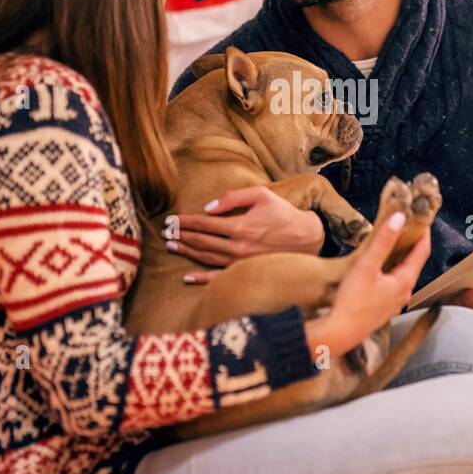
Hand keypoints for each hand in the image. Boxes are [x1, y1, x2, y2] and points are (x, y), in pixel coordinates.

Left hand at [170, 186, 324, 276]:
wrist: (307, 238)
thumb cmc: (283, 213)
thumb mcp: (262, 195)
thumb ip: (233, 198)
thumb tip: (208, 207)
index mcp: (240, 226)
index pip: (204, 223)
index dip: (184, 221)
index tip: (171, 219)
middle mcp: (237, 246)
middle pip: (201, 241)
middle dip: (181, 234)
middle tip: (165, 231)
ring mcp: (240, 262)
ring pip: (206, 257)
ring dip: (187, 251)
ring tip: (171, 245)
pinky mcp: (246, 272)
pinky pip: (219, 277)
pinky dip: (201, 278)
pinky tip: (187, 277)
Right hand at [306, 214, 431, 356]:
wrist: (339, 333)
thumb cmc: (352, 302)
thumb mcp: (367, 266)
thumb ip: (383, 241)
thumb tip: (399, 218)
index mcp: (404, 281)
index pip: (422, 252)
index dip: (423, 233)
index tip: (422, 219)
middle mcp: (403, 293)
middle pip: (413, 263)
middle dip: (411, 245)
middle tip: (406, 227)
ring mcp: (394, 303)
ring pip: (402, 275)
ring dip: (400, 259)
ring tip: (392, 245)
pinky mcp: (383, 309)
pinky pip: (392, 285)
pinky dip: (390, 273)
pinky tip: (378, 270)